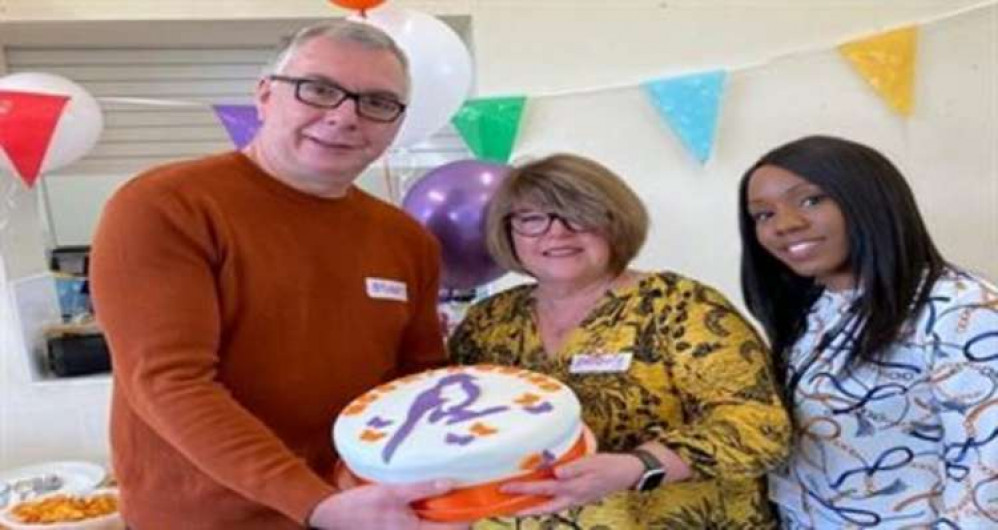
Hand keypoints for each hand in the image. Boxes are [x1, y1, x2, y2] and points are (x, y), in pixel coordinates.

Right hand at [308, 480, 469, 528]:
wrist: (330, 518)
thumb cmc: (358, 508)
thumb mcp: (390, 492)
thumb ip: (421, 488)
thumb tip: (449, 482)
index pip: (457, 527)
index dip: (468, 510)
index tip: (473, 490)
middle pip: (448, 526)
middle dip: (456, 508)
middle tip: (459, 484)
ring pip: (435, 524)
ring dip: (441, 508)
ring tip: (443, 485)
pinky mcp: (401, 528)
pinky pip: (422, 522)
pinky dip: (427, 509)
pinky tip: (424, 493)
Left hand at [500, 453, 643, 515]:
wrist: (626, 474)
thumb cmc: (609, 465)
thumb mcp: (592, 463)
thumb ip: (574, 468)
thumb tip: (556, 472)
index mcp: (573, 487)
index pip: (542, 488)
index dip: (523, 488)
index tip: (505, 488)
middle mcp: (571, 498)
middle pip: (542, 507)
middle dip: (522, 508)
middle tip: (504, 508)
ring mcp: (575, 501)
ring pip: (549, 508)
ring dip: (532, 509)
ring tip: (515, 508)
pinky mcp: (578, 499)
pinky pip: (556, 505)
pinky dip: (544, 504)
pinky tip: (538, 500)